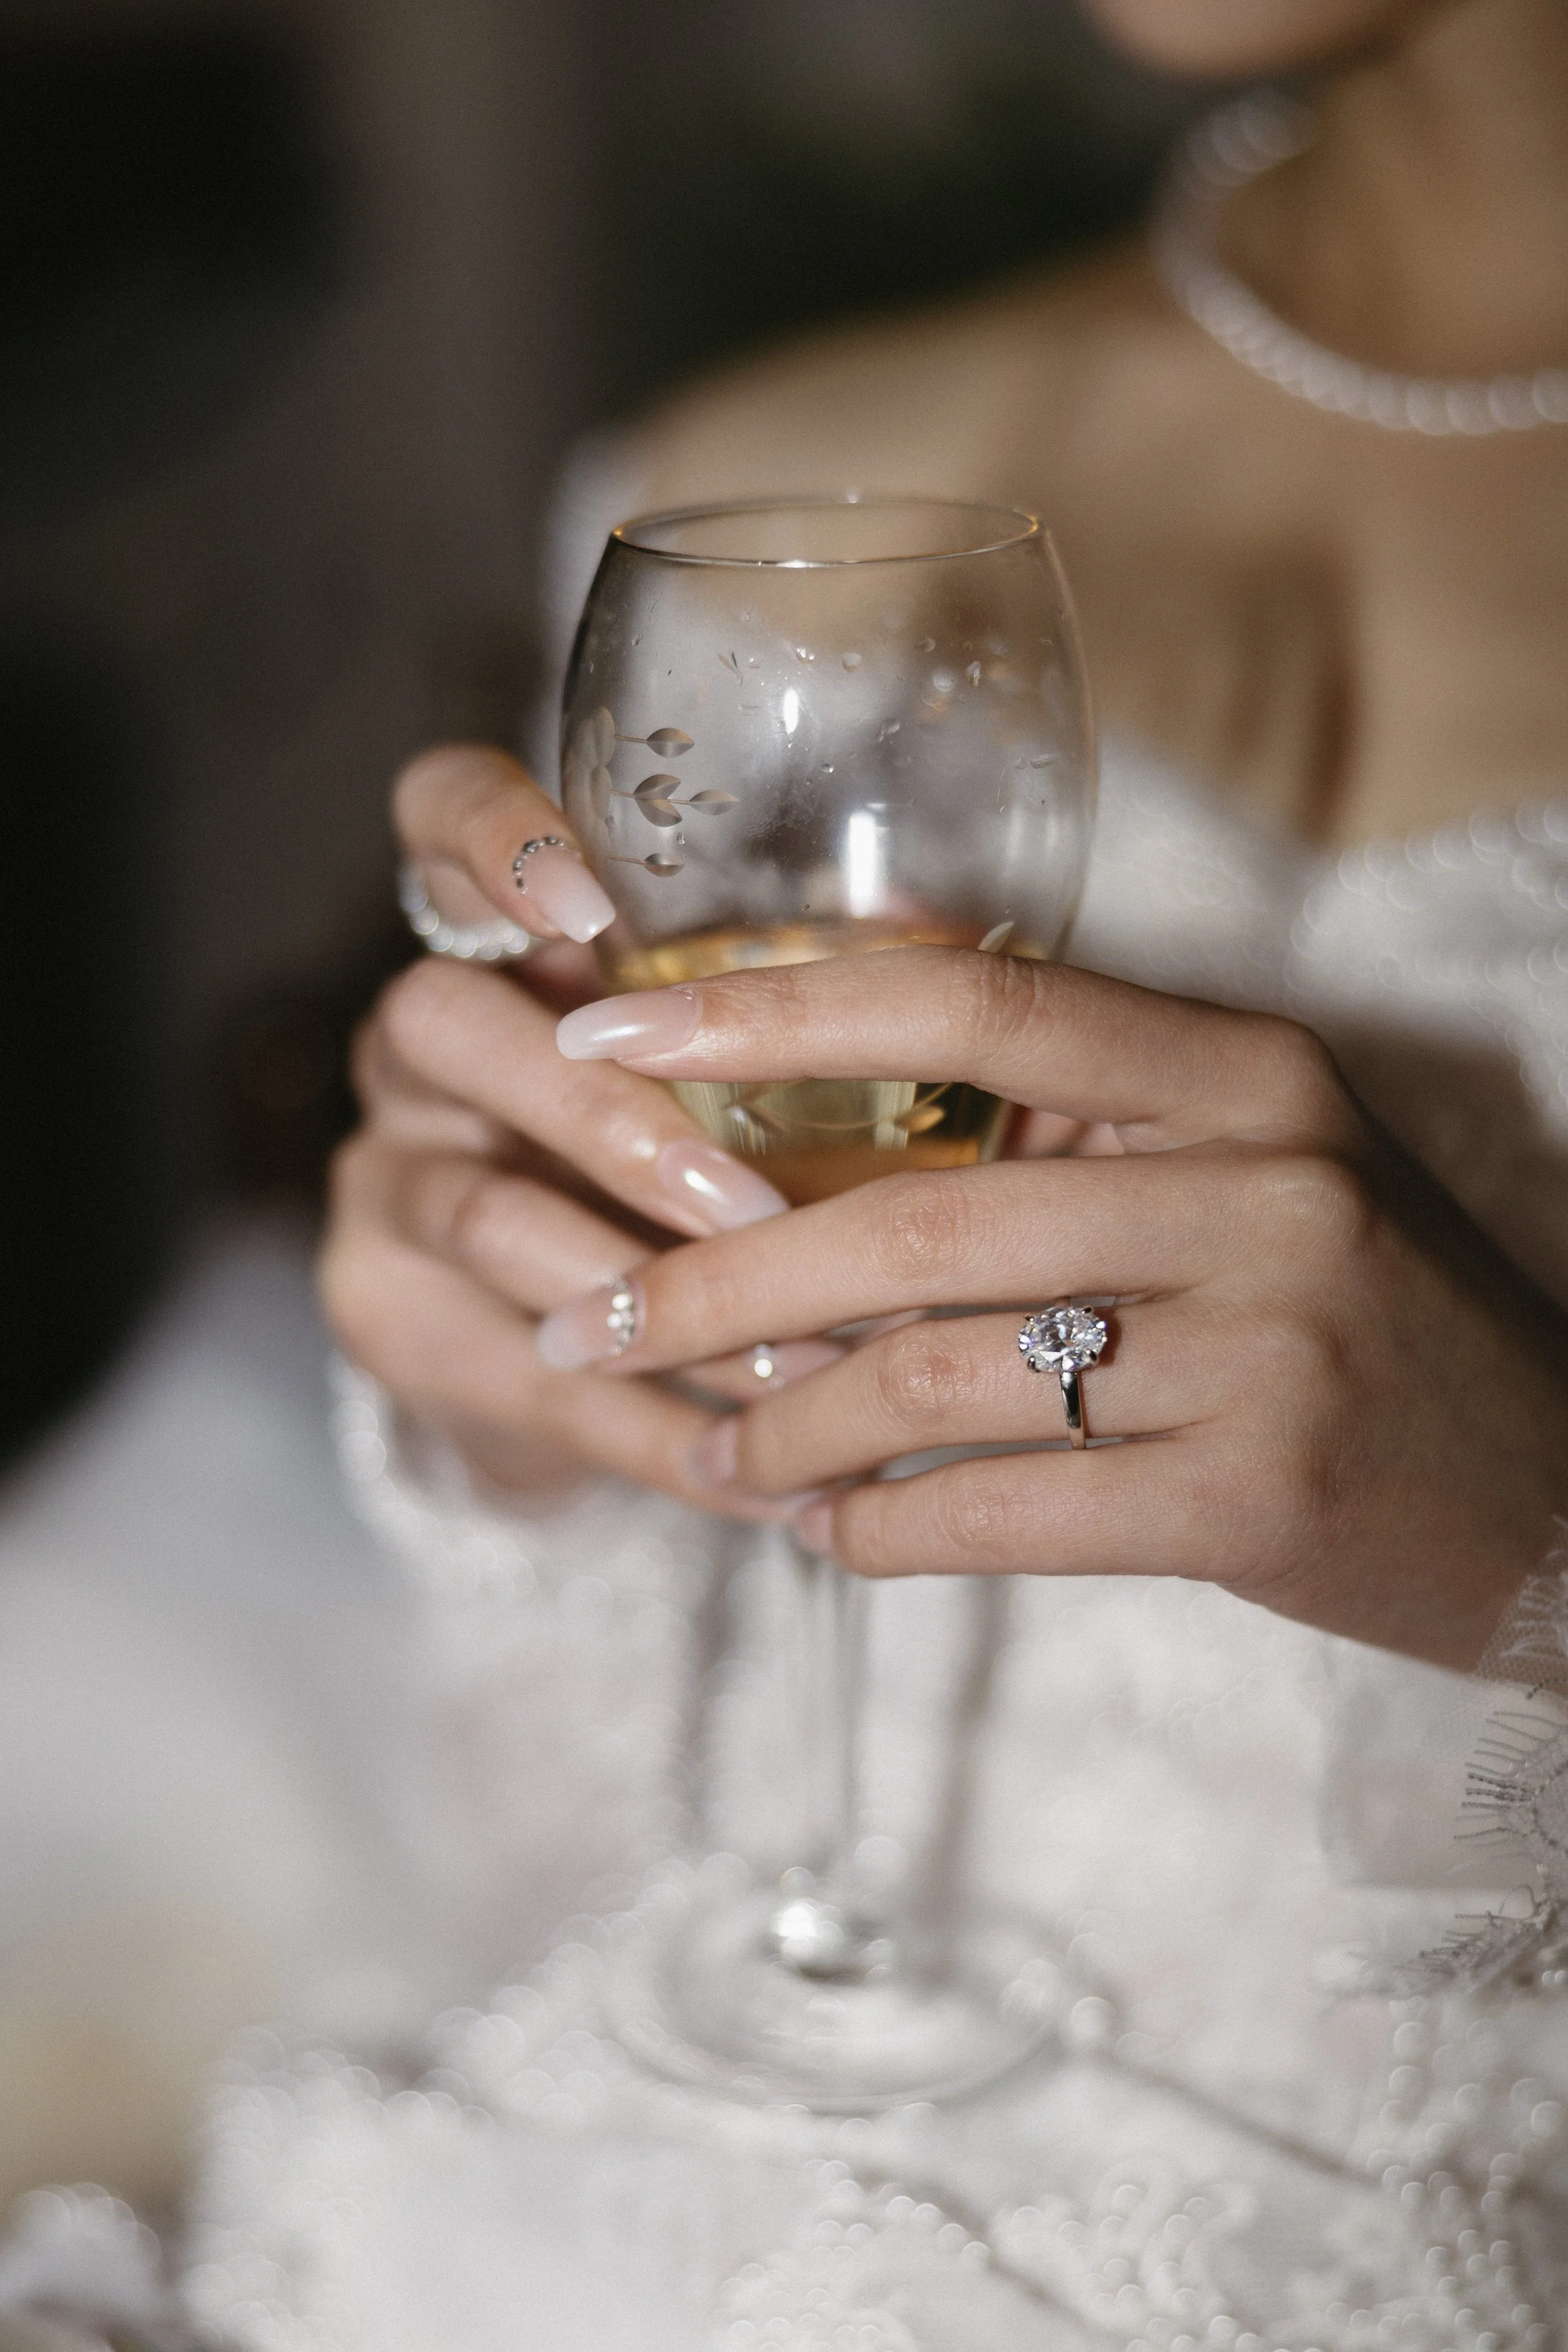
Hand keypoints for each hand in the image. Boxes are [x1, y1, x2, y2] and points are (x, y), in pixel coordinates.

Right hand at [319, 745, 831, 1509]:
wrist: (565, 1363)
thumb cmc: (693, 1176)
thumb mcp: (731, 1083)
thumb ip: (802, 1029)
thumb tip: (973, 983)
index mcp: (500, 948)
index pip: (434, 823)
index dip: (489, 836)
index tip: (587, 903)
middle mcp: (414, 1046)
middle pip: (442, 1022)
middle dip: (607, 1117)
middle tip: (747, 1203)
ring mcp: (379, 1177)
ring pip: (479, 1212)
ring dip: (648, 1292)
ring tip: (797, 1361)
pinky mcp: (382, 1315)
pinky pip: (522, 1373)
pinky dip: (661, 1429)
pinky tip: (771, 1483)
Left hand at [540, 946, 1567, 1666]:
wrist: (1553, 1496)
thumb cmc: (1358, 1312)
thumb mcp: (1250, 1157)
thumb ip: (1076, 1086)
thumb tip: (867, 970)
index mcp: (1245, 1073)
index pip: (966, 1009)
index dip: (765, 1015)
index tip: (599, 1046)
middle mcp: (1266, 1184)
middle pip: (910, 1215)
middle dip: (711, 1282)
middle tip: (589, 1325)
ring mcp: (1269, 1343)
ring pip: (937, 1372)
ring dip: (786, 1426)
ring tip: (714, 1457)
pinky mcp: (1257, 1499)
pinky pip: (1003, 1510)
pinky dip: (884, 1530)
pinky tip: (832, 1535)